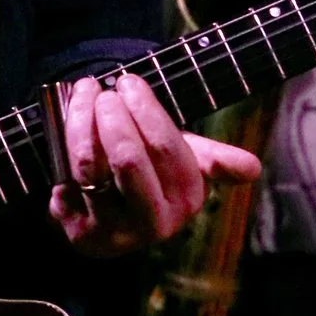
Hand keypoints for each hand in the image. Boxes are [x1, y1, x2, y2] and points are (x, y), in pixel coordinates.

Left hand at [46, 73, 258, 258]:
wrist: (108, 213)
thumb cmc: (150, 173)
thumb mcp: (185, 161)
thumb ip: (216, 160)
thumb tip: (253, 169)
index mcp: (187, 200)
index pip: (165, 146)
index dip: (144, 108)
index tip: (129, 82)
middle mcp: (154, 224)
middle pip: (127, 158)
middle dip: (111, 115)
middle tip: (103, 90)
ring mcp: (114, 232)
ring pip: (89, 166)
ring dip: (80, 122)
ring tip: (83, 96)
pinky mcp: (79, 233)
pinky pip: (64, 180)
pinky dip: (62, 147)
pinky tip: (65, 127)